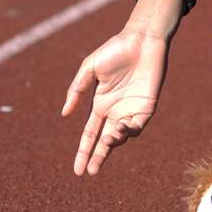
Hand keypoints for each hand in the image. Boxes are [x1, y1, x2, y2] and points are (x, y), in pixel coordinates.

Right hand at [60, 0, 182, 175]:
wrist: (141, 39)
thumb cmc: (115, 49)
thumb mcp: (90, 68)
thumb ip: (77, 90)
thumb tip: (64, 114)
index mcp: (101, 104)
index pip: (90, 133)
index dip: (83, 151)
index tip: (77, 170)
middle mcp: (116, 110)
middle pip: (105, 141)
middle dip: (98, 157)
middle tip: (89, 172)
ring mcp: (132, 109)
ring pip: (121, 136)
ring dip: (113, 143)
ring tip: (108, 141)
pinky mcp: (147, 106)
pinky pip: (137, 125)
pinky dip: (129, 131)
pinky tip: (120, 128)